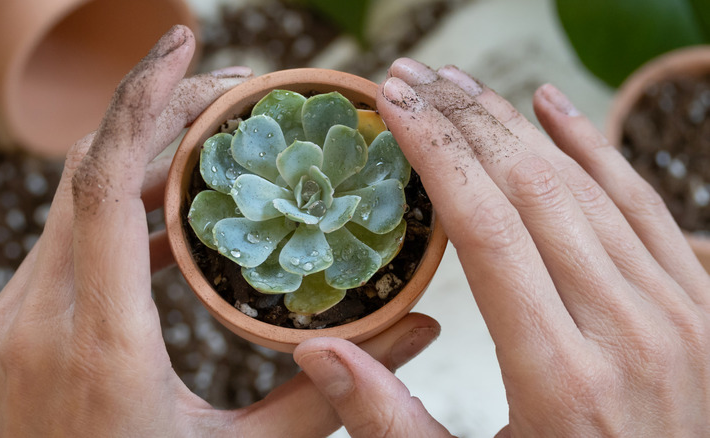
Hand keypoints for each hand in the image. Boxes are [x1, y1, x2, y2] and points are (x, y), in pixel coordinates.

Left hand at [0, 29, 439, 436]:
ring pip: (68, 213)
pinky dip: (109, 224)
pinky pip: (55, 254)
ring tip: (208, 155)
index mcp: (97, 345)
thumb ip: (324, 398)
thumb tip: (415, 331)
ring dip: (135, 172)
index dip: (143, 100)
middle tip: (231, 100)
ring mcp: (1, 330)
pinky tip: (163, 226)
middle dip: (158, 121)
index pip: (104, 184)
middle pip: (89, 178)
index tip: (182, 44)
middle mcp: (32, 324)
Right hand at [295, 57, 709, 436]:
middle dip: (462, 122)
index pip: (486, 230)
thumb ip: (389, 419)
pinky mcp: (700, 304)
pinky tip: (555, 109)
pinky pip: (645, 205)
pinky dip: (597, 148)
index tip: (393, 103)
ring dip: (516, 126)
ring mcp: (676, 311)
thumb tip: (315, 351)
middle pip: (532, 191)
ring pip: (586, 185)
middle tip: (411, 78)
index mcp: (560, 376)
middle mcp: (627, 330)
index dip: (434, 154)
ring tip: (459, 85)